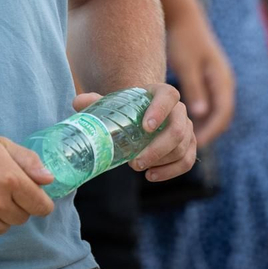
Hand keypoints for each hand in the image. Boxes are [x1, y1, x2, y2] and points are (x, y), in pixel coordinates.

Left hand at [72, 83, 195, 182]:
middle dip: (157, 149)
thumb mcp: (111, 103)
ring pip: (183, 148)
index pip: (168, 96)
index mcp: (162, 92)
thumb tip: (77, 102)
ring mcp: (187, 128)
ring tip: (138, 169)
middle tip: (134, 163)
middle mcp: (179, 110)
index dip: (160, 111)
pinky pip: (187, 161)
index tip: (145, 127)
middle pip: (178, 129)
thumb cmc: (126, 108)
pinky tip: (152, 176)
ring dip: (161, 162)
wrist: (140, 115)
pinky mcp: (189, 146)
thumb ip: (95, 101)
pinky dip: (171, 172)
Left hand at [166, 0, 236, 146]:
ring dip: (202, 126)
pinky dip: (198, 116)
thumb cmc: (184, 40)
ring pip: (214, 112)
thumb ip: (193, 87)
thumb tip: (199, 113)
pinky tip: (182, 123)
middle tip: (187, 148)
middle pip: (220, 116)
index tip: (194, 144)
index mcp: (222, 80)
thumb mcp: (187, 64)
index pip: (222, 114)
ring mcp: (218, 82)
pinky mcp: (209, 81)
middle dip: (207, 133)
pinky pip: (208, 104)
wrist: (186, 19)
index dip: (210, 131)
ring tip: (183, 140)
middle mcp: (224, 83)